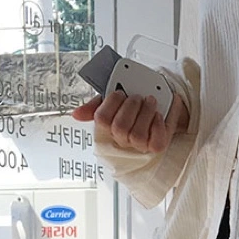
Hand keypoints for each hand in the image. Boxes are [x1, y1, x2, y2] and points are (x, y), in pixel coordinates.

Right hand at [71, 91, 189, 155]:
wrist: (162, 102)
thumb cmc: (136, 103)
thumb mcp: (114, 100)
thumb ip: (96, 105)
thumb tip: (76, 114)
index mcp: (109, 126)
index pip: (102, 119)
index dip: (112, 103)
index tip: (120, 92)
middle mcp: (123, 139)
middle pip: (120, 128)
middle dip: (130, 107)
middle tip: (137, 96)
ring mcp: (140, 145)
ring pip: (137, 135)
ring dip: (145, 112)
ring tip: (150, 101)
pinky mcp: (157, 146)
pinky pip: (156, 141)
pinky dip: (158, 125)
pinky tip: (158, 115)